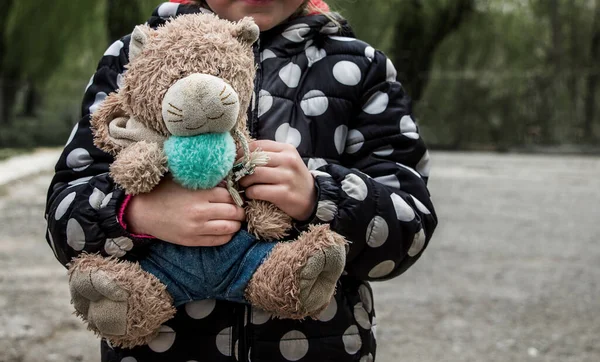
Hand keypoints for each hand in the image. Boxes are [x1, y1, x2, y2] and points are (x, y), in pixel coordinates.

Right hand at [125, 177, 245, 245]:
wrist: (143, 211)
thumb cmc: (164, 191)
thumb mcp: (185, 180)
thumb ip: (206, 181)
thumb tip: (229, 182)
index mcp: (199, 193)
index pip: (230, 196)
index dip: (236, 196)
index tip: (237, 197)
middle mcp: (200, 211)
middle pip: (233, 212)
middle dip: (240, 211)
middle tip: (240, 210)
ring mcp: (196, 228)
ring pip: (229, 228)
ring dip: (236, 224)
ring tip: (235, 220)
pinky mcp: (192, 240)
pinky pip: (218, 241)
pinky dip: (227, 236)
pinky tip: (226, 230)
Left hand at [238, 140, 316, 220]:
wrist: (313, 199)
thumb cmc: (294, 178)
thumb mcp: (286, 161)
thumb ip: (268, 155)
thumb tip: (241, 153)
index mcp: (287, 149)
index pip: (256, 145)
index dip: (241, 153)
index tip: (235, 161)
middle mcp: (288, 161)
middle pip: (253, 160)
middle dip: (240, 168)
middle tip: (237, 175)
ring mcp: (287, 177)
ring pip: (253, 175)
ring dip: (244, 181)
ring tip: (244, 185)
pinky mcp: (284, 194)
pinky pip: (257, 191)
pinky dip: (250, 193)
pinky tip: (251, 194)